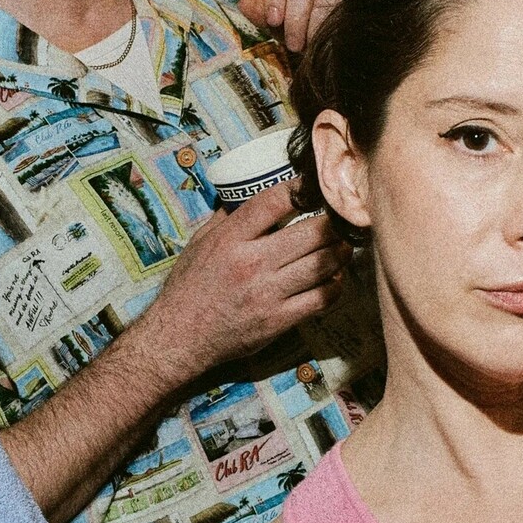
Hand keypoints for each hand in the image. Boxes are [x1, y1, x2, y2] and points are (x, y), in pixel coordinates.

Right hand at [136, 184, 350, 388]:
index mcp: (230, 239)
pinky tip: (333, 278)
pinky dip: (336, 285)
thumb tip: (248, 194)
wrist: (179, 337)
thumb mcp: (199, 243)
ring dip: (341, 252)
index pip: (275, 202)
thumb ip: (226, 218)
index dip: (302, 187)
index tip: (315, 185)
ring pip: (324, 263)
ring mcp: (267, 293)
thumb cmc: (189, 288)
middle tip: (341, 219)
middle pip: (313, 232)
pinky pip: (322, 298)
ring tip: (342, 246)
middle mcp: (252, 263)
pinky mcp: (278, 320)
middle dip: (334, 222)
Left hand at [238, 0, 363, 53]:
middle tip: (290, 40)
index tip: (272, 21)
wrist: (363, 49)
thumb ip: (266, 15)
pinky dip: (327, 19)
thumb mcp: (289, 27)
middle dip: (288, 8)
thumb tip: (243, 2)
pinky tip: (327, 38)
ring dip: (305, 18)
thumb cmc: (326, 34)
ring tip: (306, 45)